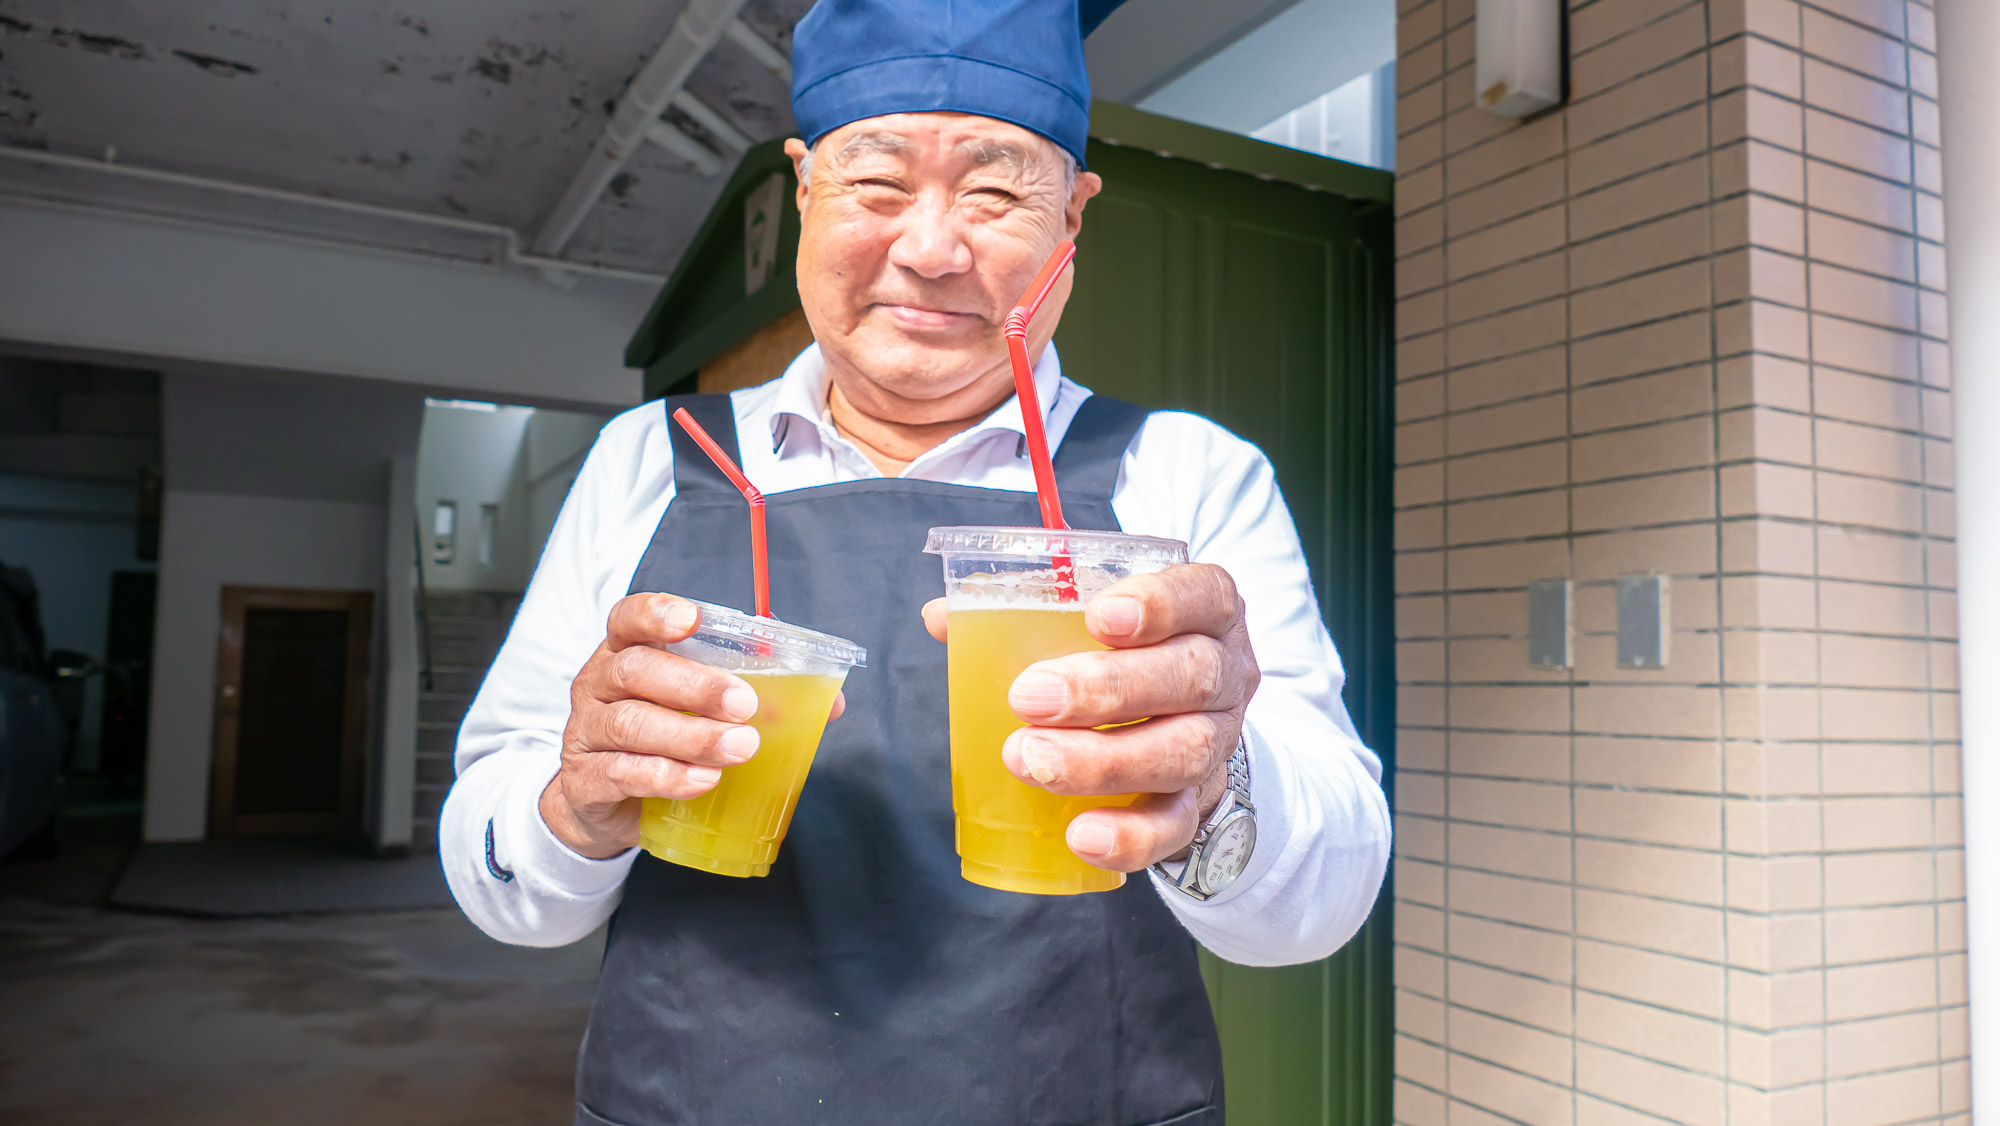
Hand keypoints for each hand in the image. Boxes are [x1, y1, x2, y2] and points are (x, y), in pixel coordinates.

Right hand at [541, 593, 843, 857]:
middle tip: (745, 704)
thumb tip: (828, 701)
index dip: (655, 614)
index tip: (691, 619)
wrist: (600, 804)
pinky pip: (622, 773)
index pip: (626, 618)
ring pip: (631, 724)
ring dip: (691, 736)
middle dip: (694, 685)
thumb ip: (758, 696)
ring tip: (739, 748)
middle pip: (635, 670)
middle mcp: (598, 685)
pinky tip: (704, 780)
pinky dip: (666, 776)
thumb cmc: (659, 740)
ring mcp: (585, 732)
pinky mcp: (585, 781)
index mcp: (625, 652)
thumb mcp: (697, 710)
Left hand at [921, 563, 1258, 873]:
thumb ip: (1024, 606)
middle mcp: (1225, 674)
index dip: (1160, 604)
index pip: (1204, 595)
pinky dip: (1129, 835)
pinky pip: (1175, 826)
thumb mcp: (1088, 613)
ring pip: (1184, 752)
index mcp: (1207, 611)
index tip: (1099, 616)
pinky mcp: (1200, 803)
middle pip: (1190, 677)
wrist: (1180, 721)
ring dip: (1104, 761)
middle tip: (1029, 696)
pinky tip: (1079, 834)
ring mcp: (1219, 740)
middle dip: (1108, 688)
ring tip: (1031, 760)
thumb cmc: (1124, 652)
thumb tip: (941, 617)